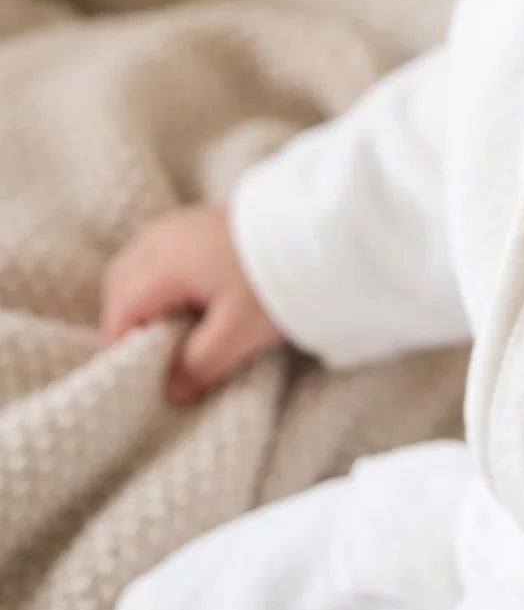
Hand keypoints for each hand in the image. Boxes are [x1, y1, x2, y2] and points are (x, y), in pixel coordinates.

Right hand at [100, 203, 283, 403]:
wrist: (318, 228)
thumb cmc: (273, 280)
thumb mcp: (239, 332)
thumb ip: (200, 364)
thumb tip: (172, 390)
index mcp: (163, 263)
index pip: (120, 310)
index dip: (121, 347)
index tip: (138, 374)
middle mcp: (162, 236)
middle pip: (120, 282)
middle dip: (126, 319)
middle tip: (150, 354)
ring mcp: (180, 222)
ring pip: (137, 263)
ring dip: (142, 296)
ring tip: (170, 328)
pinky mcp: (200, 219)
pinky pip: (160, 250)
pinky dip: (160, 277)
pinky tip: (190, 296)